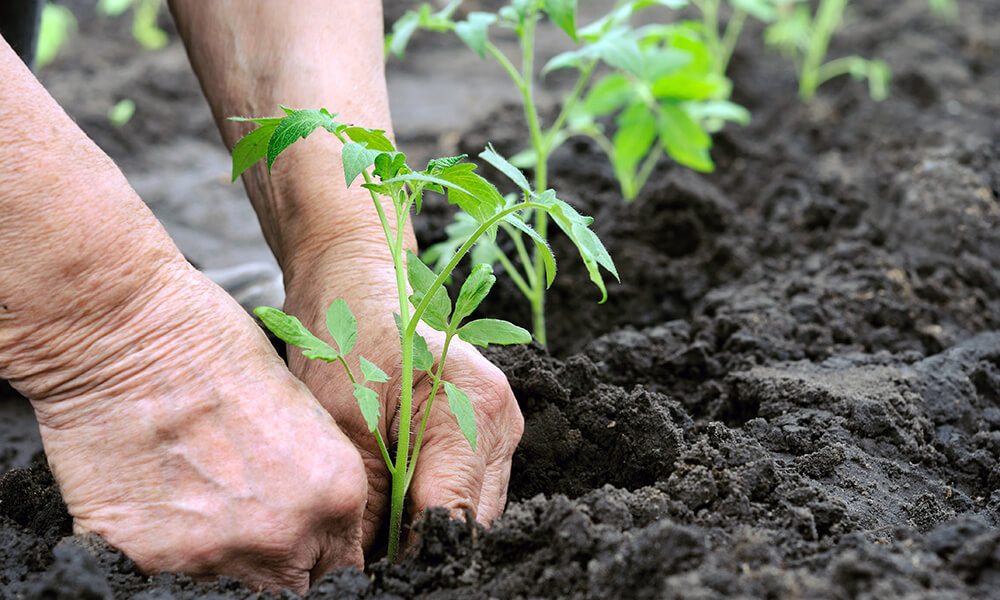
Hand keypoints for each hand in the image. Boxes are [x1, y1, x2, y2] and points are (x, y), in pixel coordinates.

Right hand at [23, 265, 367, 593]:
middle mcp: (285, 534)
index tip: (303, 547)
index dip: (320, 555)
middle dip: (278, 563)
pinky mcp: (149, 559)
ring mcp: (216, 554)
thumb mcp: (302, 410)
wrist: (127, 335)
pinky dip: (164, 550)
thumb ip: (317, 479)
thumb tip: (315, 522)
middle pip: (292, 586)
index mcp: (336, 493)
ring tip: (198, 502)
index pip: (342, 565)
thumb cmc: (215, 348)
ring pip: (231, 588)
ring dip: (221, 558)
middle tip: (248, 522)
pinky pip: (166, 577)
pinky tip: (157, 500)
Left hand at [283, 245, 523, 553]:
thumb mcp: (343, 425)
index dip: (412, 556)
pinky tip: (391, 503)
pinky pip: (465, 489)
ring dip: (426, 527)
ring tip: (375, 532)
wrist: (354, 280)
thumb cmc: (345, 336)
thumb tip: (365, 569)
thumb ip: (366, 504)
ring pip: (472, 511)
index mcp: (475, 411)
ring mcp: (500, 427)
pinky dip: (429, 504)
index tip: (370, 573)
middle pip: (472, 522)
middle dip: (421, 547)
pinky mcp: (486, 431)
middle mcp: (501, 421)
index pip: (454, 518)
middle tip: (367, 559)